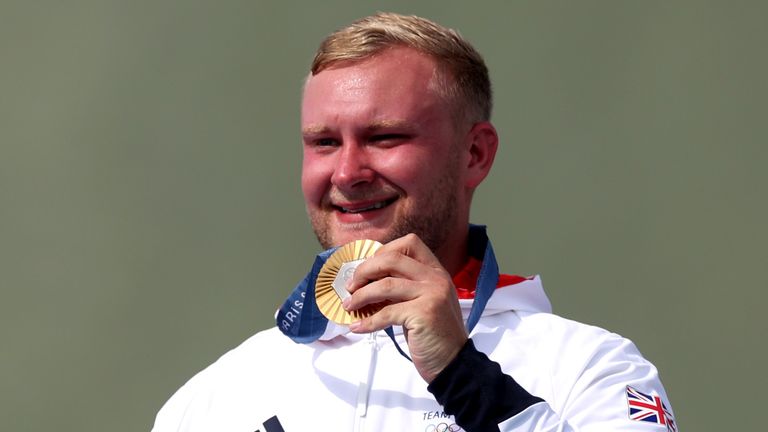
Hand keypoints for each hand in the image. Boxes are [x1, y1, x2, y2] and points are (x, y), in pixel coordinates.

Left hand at [343, 234, 467, 382]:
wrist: (454, 363)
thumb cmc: (433, 334)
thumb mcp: (423, 302)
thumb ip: (404, 287)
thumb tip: (367, 281)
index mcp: (436, 271)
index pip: (409, 244)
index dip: (383, 252)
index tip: (367, 269)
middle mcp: (436, 278)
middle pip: (391, 259)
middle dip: (365, 271)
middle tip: (351, 286)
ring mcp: (432, 294)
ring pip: (385, 285)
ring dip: (361, 296)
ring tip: (349, 306)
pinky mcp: (424, 314)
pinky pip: (386, 313)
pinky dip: (367, 321)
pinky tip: (358, 327)